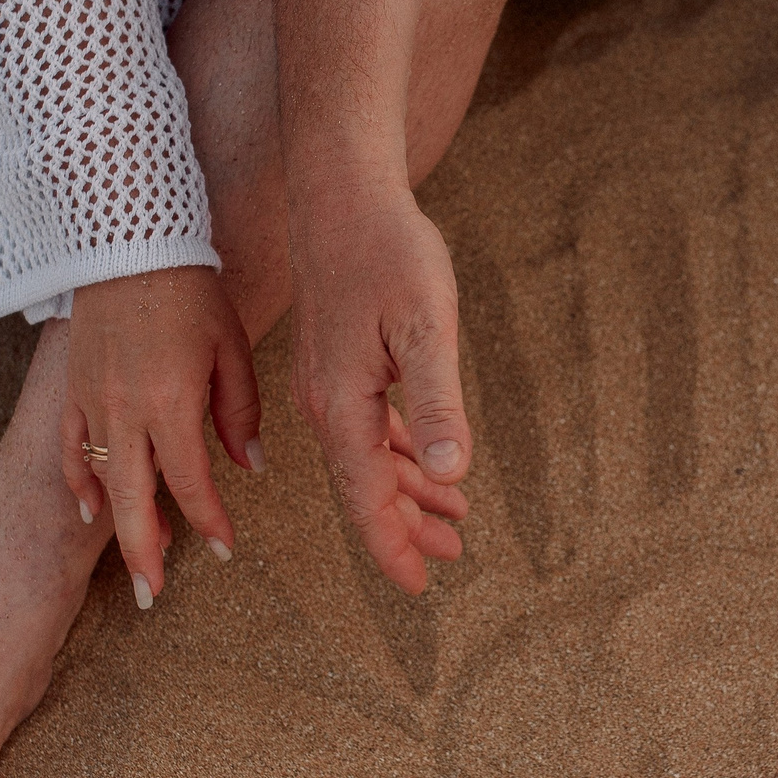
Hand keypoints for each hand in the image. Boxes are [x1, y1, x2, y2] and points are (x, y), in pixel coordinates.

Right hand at [60, 267, 263, 607]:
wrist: (128, 243)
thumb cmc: (191, 291)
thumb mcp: (233, 348)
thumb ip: (240, 411)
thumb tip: (250, 465)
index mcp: (171, 403)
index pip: (189, 482)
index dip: (208, 521)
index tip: (224, 550)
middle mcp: (126, 411)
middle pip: (132, 500)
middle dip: (144, 553)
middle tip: (152, 597)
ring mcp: (91, 402)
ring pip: (100, 480)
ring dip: (116, 526)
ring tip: (136, 563)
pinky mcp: (72, 388)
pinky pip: (71, 447)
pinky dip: (79, 481)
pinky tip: (88, 509)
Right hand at [287, 188, 472, 594]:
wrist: (343, 190)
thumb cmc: (388, 251)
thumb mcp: (425, 326)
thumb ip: (437, 403)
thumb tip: (450, 472)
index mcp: (341, 407)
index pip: (366, 498)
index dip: (393, 546)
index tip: (419, 587)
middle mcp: (324, 404)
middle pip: (365, 488)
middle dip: (407, 527)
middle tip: (452, 558)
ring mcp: (327, 383)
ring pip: (368, 459)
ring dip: (409, 492)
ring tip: (453, 522)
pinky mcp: (338, 360)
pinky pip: (367, 427)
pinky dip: (399, 453)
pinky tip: (425, 461)